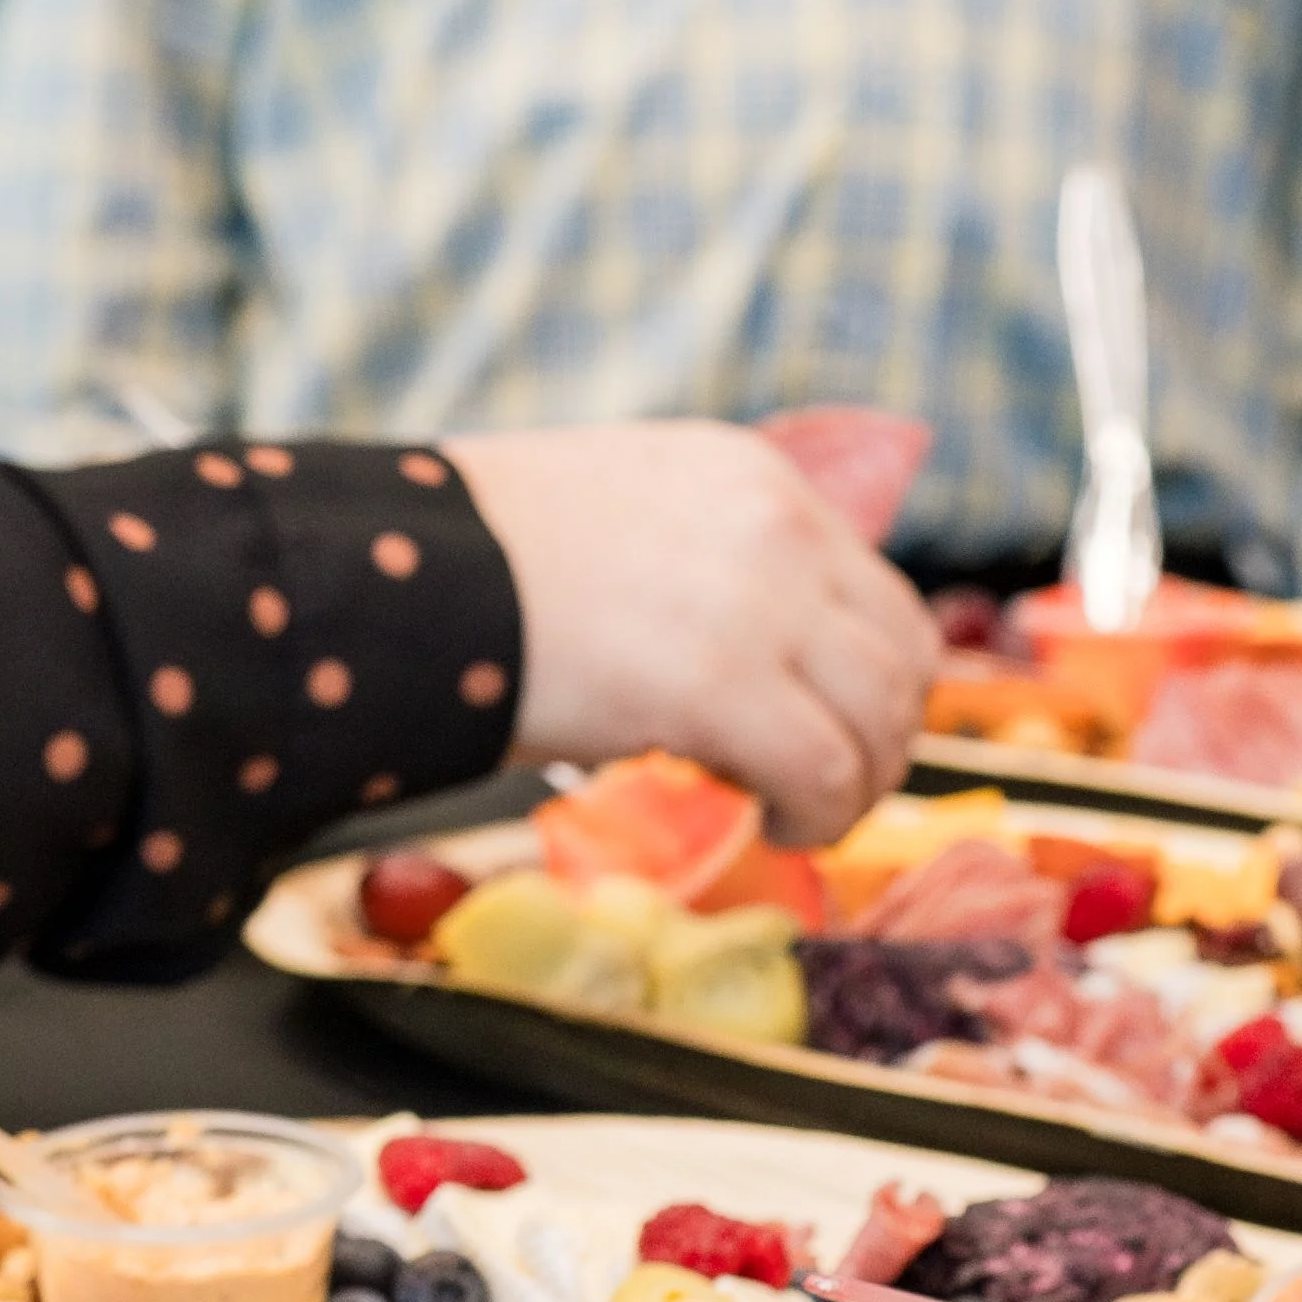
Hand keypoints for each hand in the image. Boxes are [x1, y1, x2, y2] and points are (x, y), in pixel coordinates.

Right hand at [441, 421, 933, 842]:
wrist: (398, 574)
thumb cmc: (474, 559)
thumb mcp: (621, 516)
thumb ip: (703, 563)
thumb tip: (745, 664)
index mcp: (751, 476)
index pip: (873, 586)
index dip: (869, 674)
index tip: (832, 725)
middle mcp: (777, 524)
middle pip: (904, 655)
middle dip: (883, 734)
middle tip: (831, 784)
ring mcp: (758, 601)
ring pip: (881, 719)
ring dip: (857, 783)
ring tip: (799, 812)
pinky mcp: (723, 685)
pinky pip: (826, 772)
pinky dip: (819, 816)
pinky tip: (777, 825)